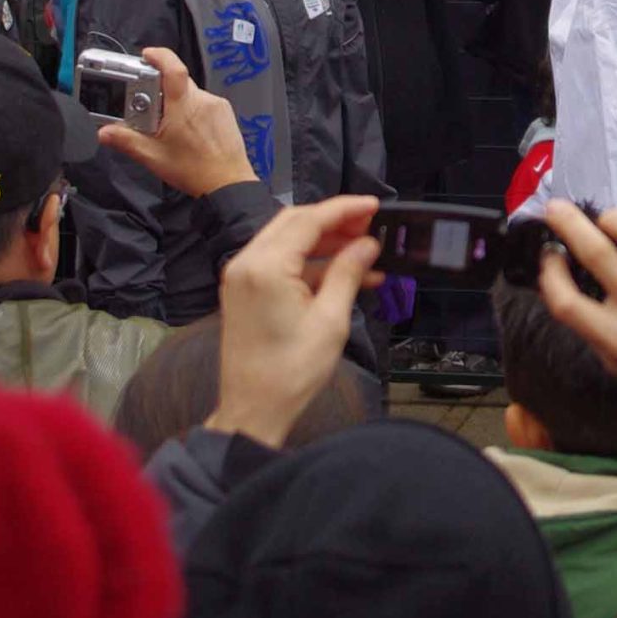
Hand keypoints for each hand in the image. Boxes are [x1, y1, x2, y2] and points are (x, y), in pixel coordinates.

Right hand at [95, 46, 255, 197]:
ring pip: (190, 94)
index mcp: (183, 107)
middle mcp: (202, 100)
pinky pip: (203, 103)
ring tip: (168, 127)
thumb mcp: (154, 157)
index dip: (159, 56)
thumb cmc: (194, 171)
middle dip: (160, 90)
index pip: (173, 69)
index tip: (147, 55)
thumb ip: (127, 141)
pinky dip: (191, 110)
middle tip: (148, 106)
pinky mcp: (225, 113)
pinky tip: (186, 131)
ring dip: (176, 103)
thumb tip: (105, 132)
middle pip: (178, 82)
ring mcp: (217, 105)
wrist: (228, 183)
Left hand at [207, 195, 382, 449]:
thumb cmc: (291, 371)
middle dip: (334, 221)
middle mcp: (247, 264)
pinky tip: (343, 275)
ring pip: (287, 240)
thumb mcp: (330, 320)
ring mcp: (241, 278)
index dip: (345, 209)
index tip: (375, 206)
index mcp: (265, 267)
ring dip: (325, 243)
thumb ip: (348, 273)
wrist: (253, 411)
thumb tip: (368, 245)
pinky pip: (279, 262)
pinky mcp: (244, 292)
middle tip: (370, 226)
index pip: (309, 220)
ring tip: (365, 253)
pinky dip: (309, 264)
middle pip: (295, 222)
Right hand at [537, 201, 616, 417]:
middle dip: (566, 222)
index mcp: (616, 339)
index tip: (548, 257)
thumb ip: (593, 325)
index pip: (565, 299)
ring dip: (608, 217)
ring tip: (603, 221)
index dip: (549, 272)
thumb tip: (570, 280)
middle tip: (554, 208)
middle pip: (593, 251)